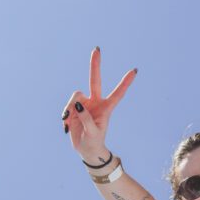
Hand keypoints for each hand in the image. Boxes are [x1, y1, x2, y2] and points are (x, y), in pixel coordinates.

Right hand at [62, 47, 136, 165]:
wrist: (86, 150)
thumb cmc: (94, 142)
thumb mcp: (92, 133)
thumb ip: (86, 118)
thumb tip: (77, 104)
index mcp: (106, 108)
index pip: (118, 93)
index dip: (125, 82)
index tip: (135, 70)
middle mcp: (96, 102)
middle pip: (95, 80)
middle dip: (95, 64)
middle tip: (97, 49)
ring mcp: (84, 104)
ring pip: (74, 96)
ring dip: (69, 108)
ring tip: (68, 121)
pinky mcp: (73, 108)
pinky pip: (67, 106)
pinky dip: (65, 116)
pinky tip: (67, 126)